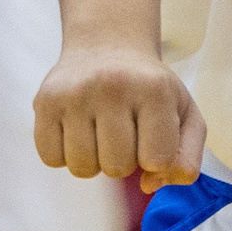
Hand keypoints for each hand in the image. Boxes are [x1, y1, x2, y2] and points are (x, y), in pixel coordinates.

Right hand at [32, 41, 205, 194]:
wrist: (108, 46)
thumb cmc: (149, 88)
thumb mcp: (184, 113)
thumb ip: (187, 156)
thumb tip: (151, 184)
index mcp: (154, 90)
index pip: (156, 160)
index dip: (156, 159)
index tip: (152, 137)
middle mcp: (112, 87)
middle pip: (117, 168)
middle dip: (124, 160)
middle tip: (125, 132)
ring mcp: (74, 93)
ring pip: (82, 168)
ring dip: (94, 160)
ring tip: (101, 131)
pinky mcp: (44, 101)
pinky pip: (51, 159)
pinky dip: (65, 155)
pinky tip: (77, 129)